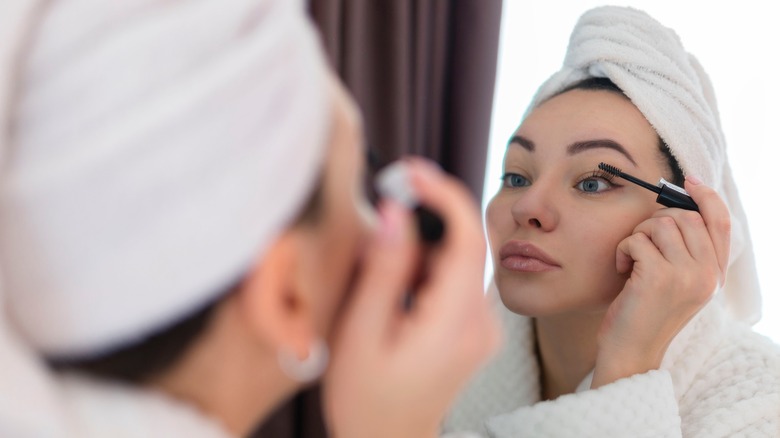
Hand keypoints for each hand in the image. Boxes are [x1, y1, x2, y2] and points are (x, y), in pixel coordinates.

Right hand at [323, 158, 500, 437]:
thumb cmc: (365, 399)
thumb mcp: (361, 333)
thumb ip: (382, 270)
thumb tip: (395, 213)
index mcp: (455, 325)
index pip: (468, 240)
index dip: (444, 194)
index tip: (411, 170)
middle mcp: (480, 324)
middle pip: (464, 246)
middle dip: (424, 220)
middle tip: (380, 215)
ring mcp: (480, 328)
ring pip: (457, 261)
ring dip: (420, 248)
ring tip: (378, 275)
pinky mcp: (472, 329)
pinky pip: (454, 280)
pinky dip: (425, 269)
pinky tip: (394, 290)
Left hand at [592, 176, 729, 387]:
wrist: (630, 350)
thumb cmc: (644, 311)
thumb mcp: (676, 281)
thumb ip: (685, 250)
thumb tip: (678, 204)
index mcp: (715, 274)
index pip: (721, 222)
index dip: (707, 196)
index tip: (689, 180)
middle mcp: (707, 274)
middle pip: (685, 216)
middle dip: (655, 221)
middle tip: (640, 244)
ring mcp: (686, 276)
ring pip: (660, 223)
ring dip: (637, 235)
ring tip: (632, 259)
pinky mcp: (659, 277)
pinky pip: (636, 239)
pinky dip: (623, 249)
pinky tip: (622, 269)